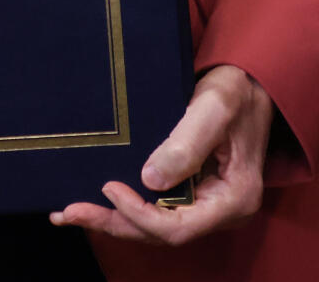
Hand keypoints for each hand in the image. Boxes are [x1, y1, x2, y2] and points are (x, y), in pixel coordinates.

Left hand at [53, 64, 271, 244]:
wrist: (249, 85)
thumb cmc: (236, 91)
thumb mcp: (214, 107)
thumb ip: (186, 144)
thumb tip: (150, 181)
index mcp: (234, 198)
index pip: (180, 226)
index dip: (139, 214)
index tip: (109, 188)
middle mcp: (221, 210)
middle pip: (161, 233)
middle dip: (115, 223)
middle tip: (69, 212)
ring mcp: (207, 205)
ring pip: (155, 226)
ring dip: (114, 220)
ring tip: (69, 212)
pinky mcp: (193, 195)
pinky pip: (157, 210)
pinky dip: (125, 208)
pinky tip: (95, 202)